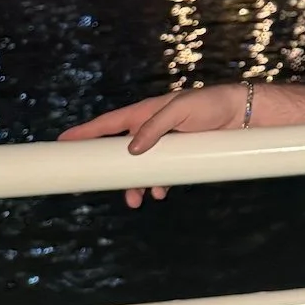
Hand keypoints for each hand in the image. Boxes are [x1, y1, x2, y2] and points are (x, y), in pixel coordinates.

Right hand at [58, 83, 246, 207]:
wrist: (242, 113)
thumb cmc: (211, 104)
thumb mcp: (182, 109)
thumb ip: (156, 126)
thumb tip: (131, 149)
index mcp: (145, 111)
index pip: (109, 123)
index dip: (85, 133)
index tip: (62, 142)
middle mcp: (151, 126)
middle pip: (120, 151)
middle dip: (111, 171)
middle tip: (102, 188)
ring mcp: (165, 141)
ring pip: (140, 166)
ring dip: (135, 183)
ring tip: (136, 200)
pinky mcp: (180, 153)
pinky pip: (160, 171)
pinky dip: (157, 183)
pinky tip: (161, 192)